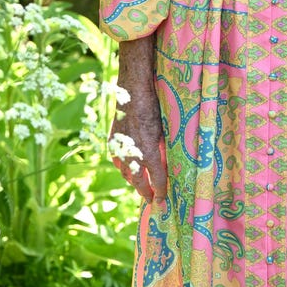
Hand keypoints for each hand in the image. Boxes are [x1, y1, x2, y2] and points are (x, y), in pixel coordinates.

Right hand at [111, 38, 167, 201]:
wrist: (134, 84)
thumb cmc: (157, 101)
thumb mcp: (167, 125)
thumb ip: (168, 145)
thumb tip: (172, 161)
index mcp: (148, 147)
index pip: (156, 177)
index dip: (161, 191)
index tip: (165, 202)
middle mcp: (132, 149)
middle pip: (138, 180)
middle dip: (146, 192)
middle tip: (154, 202)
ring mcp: (121, 144)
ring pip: (125, 171)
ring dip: (134, 181)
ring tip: (143, 189)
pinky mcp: (114, 137)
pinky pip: (118, 158)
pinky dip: (124, 167)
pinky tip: (128, 170)